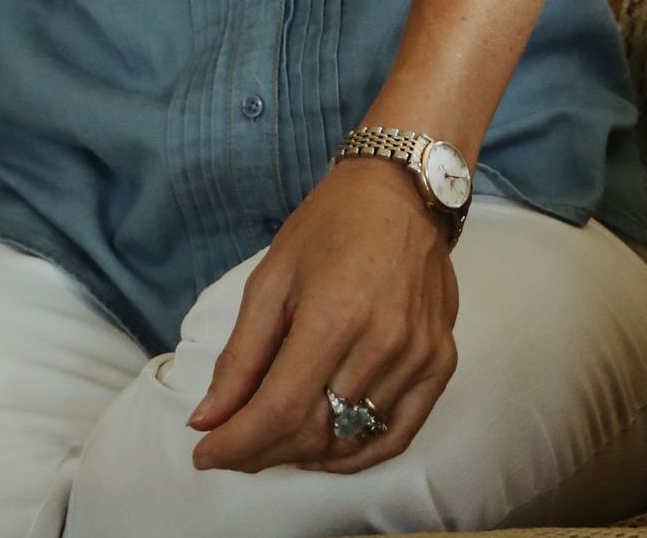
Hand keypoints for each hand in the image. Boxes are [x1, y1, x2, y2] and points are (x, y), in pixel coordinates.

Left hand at [186, 157, 459, 474]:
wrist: (402, 192)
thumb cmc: (329, 226)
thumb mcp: (272, 279)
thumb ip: (241, 356)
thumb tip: (207, 420)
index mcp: (334, 315)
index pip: (280, 410)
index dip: (237, 443)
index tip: (205, 454)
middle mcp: (383, 343)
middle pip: (315, 432)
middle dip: (263, 451)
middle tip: (234, 444)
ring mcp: (419, 357)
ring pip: (353, 440)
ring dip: (306, 452)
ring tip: (275, 439)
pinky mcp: (441, 363)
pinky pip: (398, 435)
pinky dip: (358, 454)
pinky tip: (327, 449)